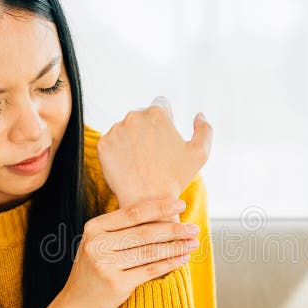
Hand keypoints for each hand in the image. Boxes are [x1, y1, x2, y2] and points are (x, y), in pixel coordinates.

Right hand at [57, 197, 200, 307]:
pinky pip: (150, 270)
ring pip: (150, 252)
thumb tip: (160, 211)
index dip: (159, 207)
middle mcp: (97, 245)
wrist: (77, 305)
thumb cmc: (95, 270)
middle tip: (194, 228)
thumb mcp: (98, 244)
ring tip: (193, 243)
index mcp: (94, 228)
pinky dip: (170, 263)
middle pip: (144, 233)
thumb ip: (120, 229)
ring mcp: (106, 265)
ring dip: (176, 246)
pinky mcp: (117, 284)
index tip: (180, 203)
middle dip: (173, 229)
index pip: (133, 213)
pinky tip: (183, 258)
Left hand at [97, 97, 212, 217]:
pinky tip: (129, 165)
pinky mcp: (103, 144)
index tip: (165, 138)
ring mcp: (116, 130)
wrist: (148, 203)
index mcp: (157, 113)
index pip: (161, 104)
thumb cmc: (175, 178)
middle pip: (142, 116)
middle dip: (148, 130)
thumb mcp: (200, 153)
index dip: (166, 120)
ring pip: (126, 129)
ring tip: (141, 161)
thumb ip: (205, 129)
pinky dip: (119, 151)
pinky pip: (112, 142)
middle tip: (154, 154)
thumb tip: (199, 114)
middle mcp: (134, 116)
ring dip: (133, 139)